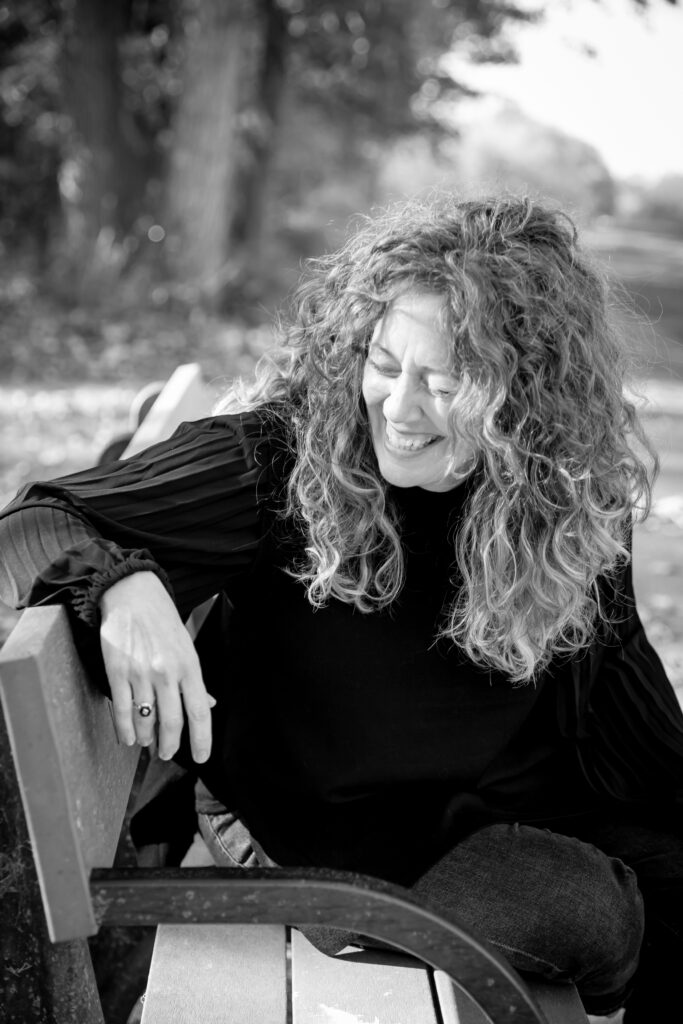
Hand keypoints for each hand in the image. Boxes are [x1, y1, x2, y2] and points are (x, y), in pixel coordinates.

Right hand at [99, 571, 214, 762]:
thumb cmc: (163, 621)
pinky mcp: (117, 671)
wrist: (132, 595)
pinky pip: (122, 710)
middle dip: (170, 744)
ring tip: (148, 742)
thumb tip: (209, 705)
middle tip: (167, 753)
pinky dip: (125, 729)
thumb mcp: (186, 647)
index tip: (202, 757)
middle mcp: (167, 672)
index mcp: (189, 666)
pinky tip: (128, 738)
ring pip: (145, 719)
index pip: (200, 711)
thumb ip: (195, 680)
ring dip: (147, 737)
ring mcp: (141, 673)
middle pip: (172, 722)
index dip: (202, 739)